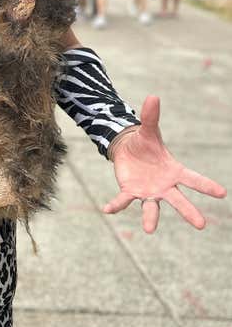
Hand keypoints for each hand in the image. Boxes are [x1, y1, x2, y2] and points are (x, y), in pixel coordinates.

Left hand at [103, 96, 226, 233]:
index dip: (207, 185)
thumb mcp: (147, 129)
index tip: (222, 193)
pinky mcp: (130, 191)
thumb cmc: (144, 143)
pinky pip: (123, 200)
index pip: (193, 179)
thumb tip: (153, 96)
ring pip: (151, 207)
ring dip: (150, 218)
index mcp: (173, 171)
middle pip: (178, 200)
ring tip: (149, 230)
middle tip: (201, 225)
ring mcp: (148, 192)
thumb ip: (150, 116)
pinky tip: (107, 209)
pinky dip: (116, 205)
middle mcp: (164, 186)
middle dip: (188, 212)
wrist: (127, 150)